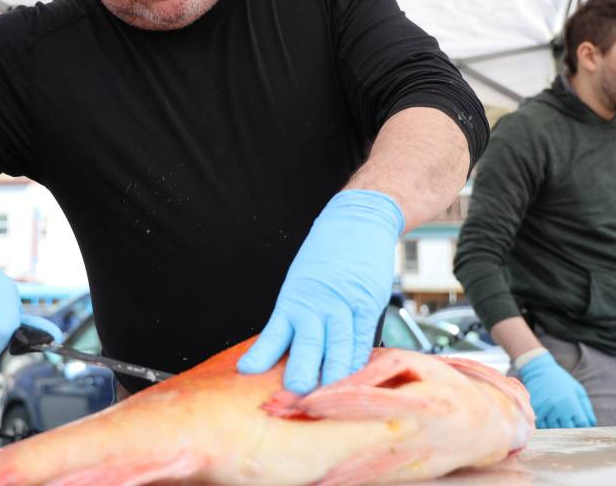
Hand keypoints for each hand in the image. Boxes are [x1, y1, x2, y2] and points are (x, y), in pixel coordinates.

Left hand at [237, 190, 403, 393]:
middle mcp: (315, 304)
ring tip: (327, 395)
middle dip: (301, 372)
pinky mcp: (368, 305)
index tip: (247, 372)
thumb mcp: (301, 282)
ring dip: (334, 374)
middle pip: (307, 345)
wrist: (357, 221)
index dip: (262, 356)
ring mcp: (343, 305)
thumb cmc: (326, 255)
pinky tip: (354, 376)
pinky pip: (363, 340)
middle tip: (295, 393)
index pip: (273, 334)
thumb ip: (297, 316)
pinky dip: (358, 360)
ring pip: (338, 347)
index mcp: (292, 300)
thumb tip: (286, 352)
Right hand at [518, 352, 596, 428]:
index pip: (582, 424)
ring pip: (555, 429)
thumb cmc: (562, 381)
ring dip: (559, 427)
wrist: (539, 370)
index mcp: (571, 402)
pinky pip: (543, 425)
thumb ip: (587, 408)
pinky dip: (547, 425)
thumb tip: (591, 425)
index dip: (584, 426)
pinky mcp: (535, 410)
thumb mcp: (578, 390)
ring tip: (559, 418)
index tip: (582, 424)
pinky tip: (550, 417)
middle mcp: (558, 408)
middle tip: (571, 424)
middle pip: (569, 429)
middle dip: (572, 428)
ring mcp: (545, 409)